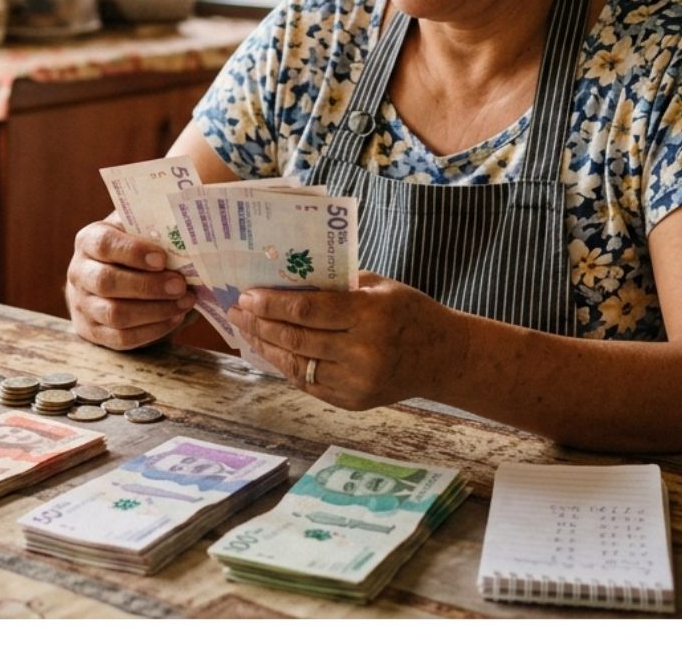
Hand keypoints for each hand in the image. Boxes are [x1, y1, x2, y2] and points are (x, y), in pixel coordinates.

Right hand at [64, 217, 196, 350]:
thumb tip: (187, 241)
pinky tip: (175, 318)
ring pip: (114, 314)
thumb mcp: (137, 232)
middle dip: (148, 286)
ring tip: (184, 302)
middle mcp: (79, 272)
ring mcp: (82, 305)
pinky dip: (152, 330)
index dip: (133, 252)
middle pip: (107, 282)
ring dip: (155, 311)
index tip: (162, 259)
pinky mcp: (92, 331)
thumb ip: (154, 231)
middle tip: (180, 285)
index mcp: (88, 241)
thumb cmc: (134, 251)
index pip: (104, 244)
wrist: (110, 279)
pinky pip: (121, 338)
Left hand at [227, 272, 461, 410]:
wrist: (444, 357)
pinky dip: (286, 366)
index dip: (272, 304)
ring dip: (266, 347)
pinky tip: (271, 350)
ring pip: (296, 366)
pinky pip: (308, 384)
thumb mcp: (379, 286)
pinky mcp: (353, 402)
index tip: (248, 295)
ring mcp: (356, 383)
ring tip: (246, 330)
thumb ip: (336, 285)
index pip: (307, 311)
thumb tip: (286, 280)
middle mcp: (361, 353)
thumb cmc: (410, 311)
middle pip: (296, 340)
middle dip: (260, 324)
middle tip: (237, 310)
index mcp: (369, 315)